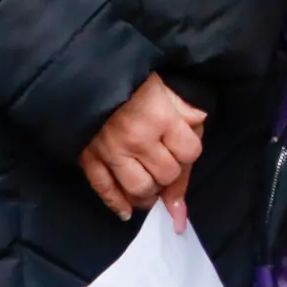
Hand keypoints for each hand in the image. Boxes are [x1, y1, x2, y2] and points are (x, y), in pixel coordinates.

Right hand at [78, 72, 205, 226]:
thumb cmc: (134, 81)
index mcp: (161, 118)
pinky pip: (105, 190)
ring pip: (139, 189)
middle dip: (170, 173)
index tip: (183, 147)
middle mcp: (137, 139)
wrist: (87, 76)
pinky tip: (127, 211)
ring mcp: (111, 153)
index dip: (189, 152)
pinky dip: (117, 204)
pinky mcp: (89, 160)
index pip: (190, 152)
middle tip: (166, 168)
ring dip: (149, 194)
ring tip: (151, 190)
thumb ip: (187, 112)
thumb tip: (198, 135)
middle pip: (166, 175)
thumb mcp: (168, 88)